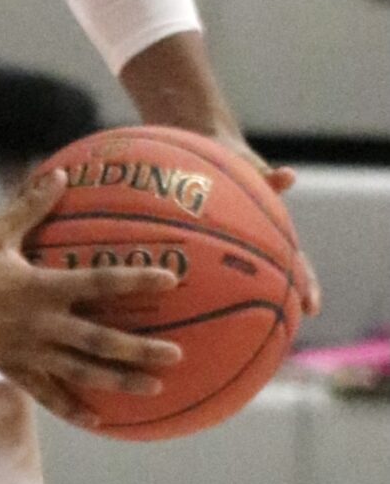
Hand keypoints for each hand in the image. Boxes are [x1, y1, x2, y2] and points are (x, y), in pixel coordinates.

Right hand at [0, 171, 182, 426]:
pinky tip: (96, 420)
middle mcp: (40, 324)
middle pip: (100, 340)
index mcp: (39, 288)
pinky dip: (71, 407)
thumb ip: (31, 207)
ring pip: (81, 371)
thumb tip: (63, 175)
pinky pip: (46, 393)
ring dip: (119, 379)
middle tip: (177, 355)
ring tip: (153, 387)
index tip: (171, 279)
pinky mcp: (11, 368)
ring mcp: (27, 351)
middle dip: (140, 349)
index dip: (136, 279)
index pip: (99, 283)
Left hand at [175, 130, 321, 320]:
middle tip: (278, 331)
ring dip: (235, 305)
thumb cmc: (231, 159)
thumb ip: (267, 178)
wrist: (201, 149)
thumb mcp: (249, 167)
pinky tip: (171, 312)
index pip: (295, 264)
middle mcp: (249, 246)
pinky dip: (184, 288)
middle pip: (270, 282)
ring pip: (235, 282)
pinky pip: (193, 266)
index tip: (312, 308)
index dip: (306, 286)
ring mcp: (226, 248)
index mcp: (269, 233)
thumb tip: (288, 176)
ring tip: (234, 333)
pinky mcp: (197, 244)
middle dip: (275, 306)